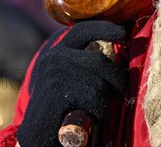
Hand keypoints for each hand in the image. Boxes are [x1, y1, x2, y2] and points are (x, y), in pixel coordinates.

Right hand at [16, 21, 125, 146]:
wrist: (38, 134)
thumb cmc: (61, 107)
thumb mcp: (69, 79)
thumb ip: (85, 65)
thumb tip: (119, 59)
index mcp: (58, 51)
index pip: (82, 29)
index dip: (104, 28)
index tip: (122, 33)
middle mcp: (54, 58)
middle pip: (99, 61)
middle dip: (117, 78)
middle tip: (119, 91)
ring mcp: (55, 74)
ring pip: (100, 83)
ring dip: (107, 100)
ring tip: (99, 108)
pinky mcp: (58, 93)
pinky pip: (95, 99)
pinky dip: (101, 111)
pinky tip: (94, 117)